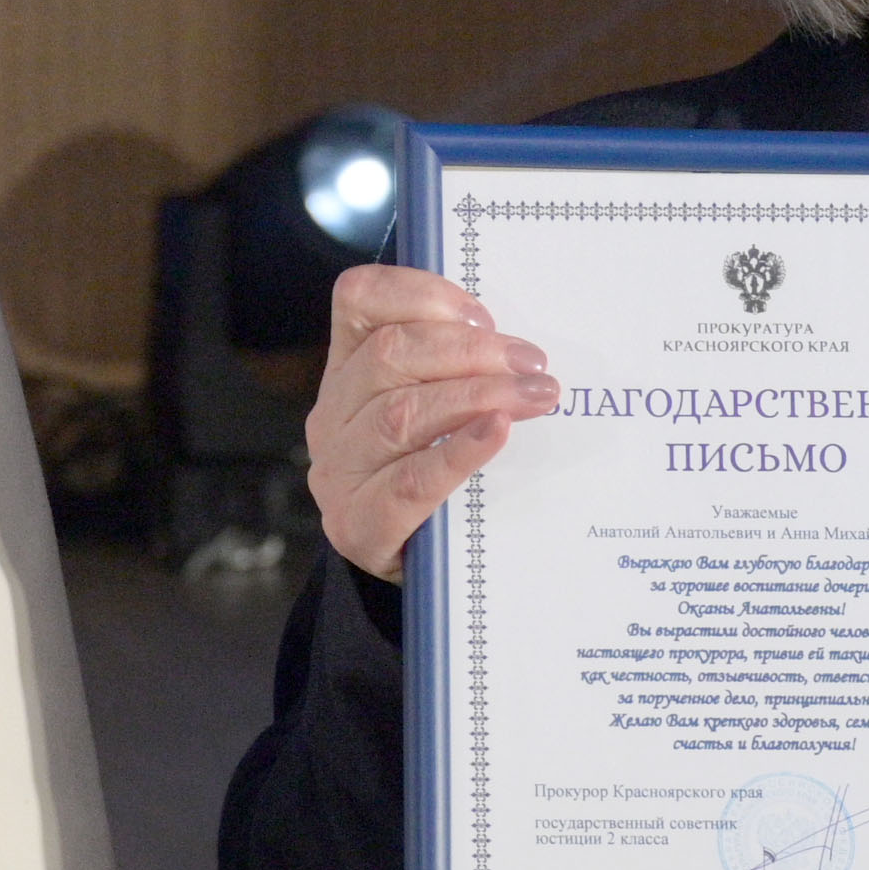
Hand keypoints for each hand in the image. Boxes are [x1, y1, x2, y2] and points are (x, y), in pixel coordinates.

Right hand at [305, 265, 557, 580]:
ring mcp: (338, 474)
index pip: (358, 300)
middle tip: (532, 364)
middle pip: (390, 356)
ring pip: (400, 414)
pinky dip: (458, 452)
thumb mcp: (434, 411)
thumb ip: (455, 369)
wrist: (421, 576)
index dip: (420, 294)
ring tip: (537, 398)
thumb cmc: (438, 477)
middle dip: (471, 351)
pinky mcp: (358, 527)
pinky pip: (409, 482)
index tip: (484, 314)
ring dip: (476, 396)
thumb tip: (520, 341)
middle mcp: (331, 416)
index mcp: (345, 371)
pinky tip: (497, 434)